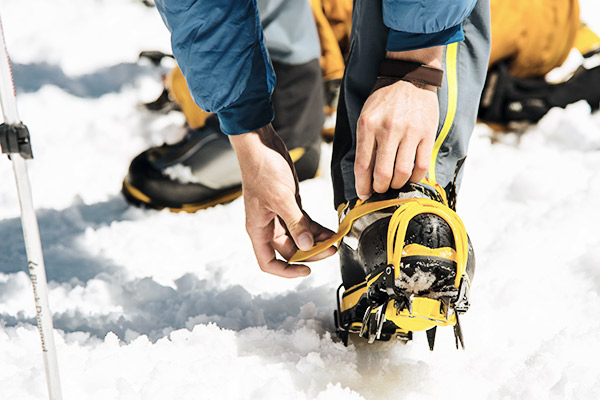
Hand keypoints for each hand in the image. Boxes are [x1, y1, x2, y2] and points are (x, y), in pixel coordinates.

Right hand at [230, 124, 335, 277]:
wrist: (262, 146)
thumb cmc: (262, 169)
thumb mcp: (281, 198)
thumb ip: (296, 224)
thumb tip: (307, 245)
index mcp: (258, 229)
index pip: (269, 262)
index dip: (287, 271)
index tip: (306, 270)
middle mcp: (267, 226)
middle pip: (289, 251)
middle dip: (310, 253)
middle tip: (329, 250)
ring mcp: (278, 216)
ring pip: (299, 238)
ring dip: (316, 241)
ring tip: (334, 240)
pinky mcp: (289, 205)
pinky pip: (304, 224)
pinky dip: (317, 228)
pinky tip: (330, 230)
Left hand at [354, 47, 441, 199]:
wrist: (410, 77)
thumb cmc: (384, 100)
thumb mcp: (366, 116)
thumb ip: (365, 143)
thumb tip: (365, 175)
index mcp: (368, 125)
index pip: (363, 165)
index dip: (362, 185)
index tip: (364, 195)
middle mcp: (388, 129)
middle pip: (383, 173)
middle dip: (380, 188)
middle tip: (380, 190)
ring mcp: (409, 132)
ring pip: (402, 172)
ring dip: (397, 185)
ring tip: (394, 184)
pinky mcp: (426, 134)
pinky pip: (421, 165)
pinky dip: (415, 177)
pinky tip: (410, 176)